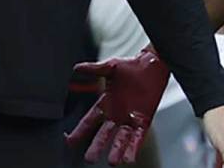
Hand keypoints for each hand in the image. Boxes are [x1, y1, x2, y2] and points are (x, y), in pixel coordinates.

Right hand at [65, 48, 169, 164]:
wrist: (152, 65)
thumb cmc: (131, 66)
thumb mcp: (110, 67)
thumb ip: (93, 69)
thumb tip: (76, 68)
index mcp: (106, 103)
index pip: (89, 121)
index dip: (80, 131)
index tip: (70, 141)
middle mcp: (116, 114)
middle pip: (104, 134)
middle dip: (97, 146)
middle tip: (89, 158)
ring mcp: (130, 119)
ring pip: (121, 139)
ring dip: (116, 150)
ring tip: (112, 162)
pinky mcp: (143, 121)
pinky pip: (138, 137)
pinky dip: (133, 148)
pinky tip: (129, 158)